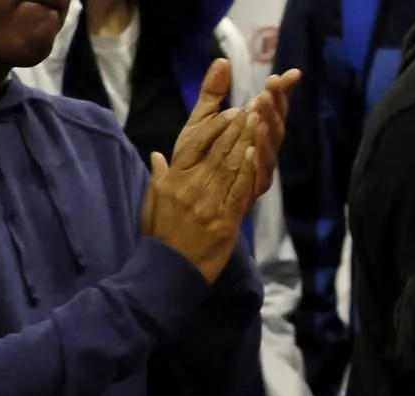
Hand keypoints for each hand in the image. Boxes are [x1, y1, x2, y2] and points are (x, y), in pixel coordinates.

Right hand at [140, 64, 302, 281]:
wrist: (166, 273)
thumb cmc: (159, 237)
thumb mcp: (152, 202)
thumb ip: (158, 176)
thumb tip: (157, 156)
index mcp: (174, 177)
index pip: (195, 140)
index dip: (215, 122)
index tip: (232, 109)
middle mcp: (191, 185)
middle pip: (218, 147)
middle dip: (238, 124)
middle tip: (256, 104)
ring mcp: (208, 202)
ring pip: (231, 164)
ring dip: (248, 139)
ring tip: (262, 118)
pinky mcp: (224, 221)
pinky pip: (239, 191)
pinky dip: (249, 170)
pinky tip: (258, 152)